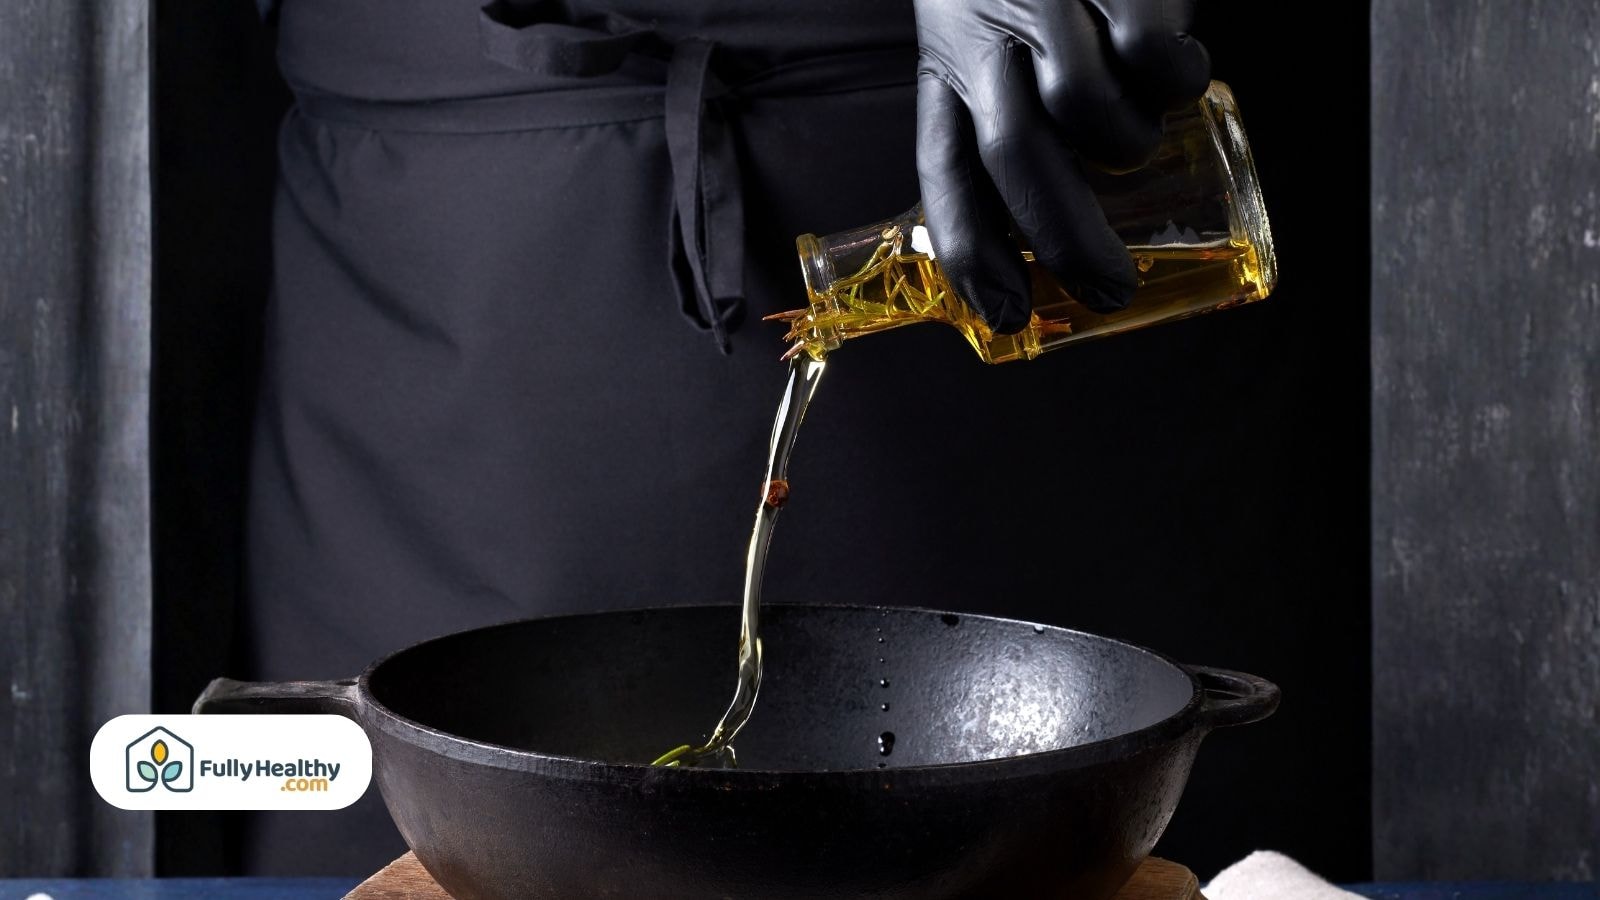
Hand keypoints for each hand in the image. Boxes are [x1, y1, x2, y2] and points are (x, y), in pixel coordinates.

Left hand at [914, 0, 1210, 331]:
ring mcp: (1046, 3)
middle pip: (1015, 158)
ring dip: (1126, 144)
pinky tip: (1178, 74)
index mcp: (946, 67)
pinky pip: (1149, 58)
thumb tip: (1044, 242)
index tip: (1005, 315)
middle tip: (1110, 287)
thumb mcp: (984, 45)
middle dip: (1067, 238)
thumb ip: (1003, 124)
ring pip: (1085, 110)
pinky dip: (1175, 81)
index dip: (970, 252)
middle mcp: (984, 38)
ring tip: (1139, 135)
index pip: (942, 173)